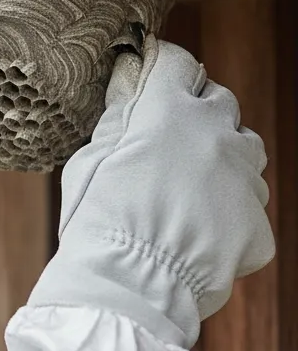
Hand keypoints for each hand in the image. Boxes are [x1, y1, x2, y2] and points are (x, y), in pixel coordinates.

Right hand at [28, 36, 273, 346]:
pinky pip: (248, 204)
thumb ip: (119, 113)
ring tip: (187, 184)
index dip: (162, 68)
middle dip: (195, 110)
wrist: (129, 287)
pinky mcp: (258, 223)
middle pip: (219, 100)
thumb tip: (129, 75)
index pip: (177, 63)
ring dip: (221, 154)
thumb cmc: (97, 218)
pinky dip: (228, 209)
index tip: (151, 76)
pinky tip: (196, 228)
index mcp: (168, 111)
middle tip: (164, 138)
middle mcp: (216, 134)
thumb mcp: (92, 158)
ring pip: (245, 147)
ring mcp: (244, 179)